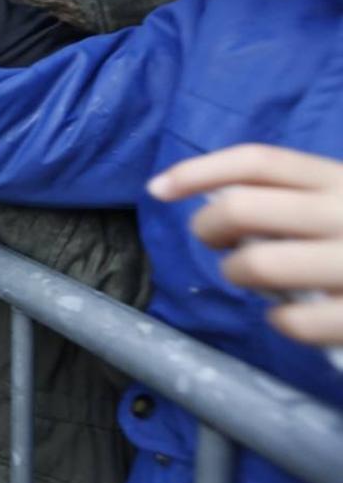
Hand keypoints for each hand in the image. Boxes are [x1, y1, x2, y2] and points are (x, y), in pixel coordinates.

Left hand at [148, 144, 342, 347]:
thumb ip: (299, 196)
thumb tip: (218, 200)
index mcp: (342, 178)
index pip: (257, 160)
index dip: (198, 170)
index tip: (157, 188)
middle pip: (241, 207)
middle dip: (209, 227)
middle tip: (216, 243)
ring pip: (257, 264)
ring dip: (238, 275)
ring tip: (253, 281)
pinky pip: (294, 321)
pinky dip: (280, 322)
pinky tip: (291, 318)